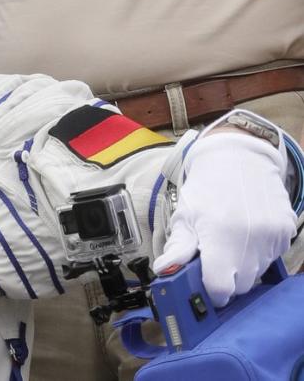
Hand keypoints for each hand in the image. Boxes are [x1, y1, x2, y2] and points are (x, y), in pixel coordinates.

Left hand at [153, 130, 295, 305]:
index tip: (203, 284)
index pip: (221, 289)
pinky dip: (258, 254)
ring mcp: (273, 237)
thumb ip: (178, 248)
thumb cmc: (207, 188)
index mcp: (221, 237)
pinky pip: (272, 258)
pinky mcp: (286, 232)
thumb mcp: (185, 215)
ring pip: (257, 273)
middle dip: (225, 279)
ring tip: (229, 241)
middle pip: (241, 286)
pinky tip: (245, 235)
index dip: (210, 292)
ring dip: (242, 267)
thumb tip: (163, 271)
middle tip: (213, 260)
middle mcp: (252, 240)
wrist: (240, 159)